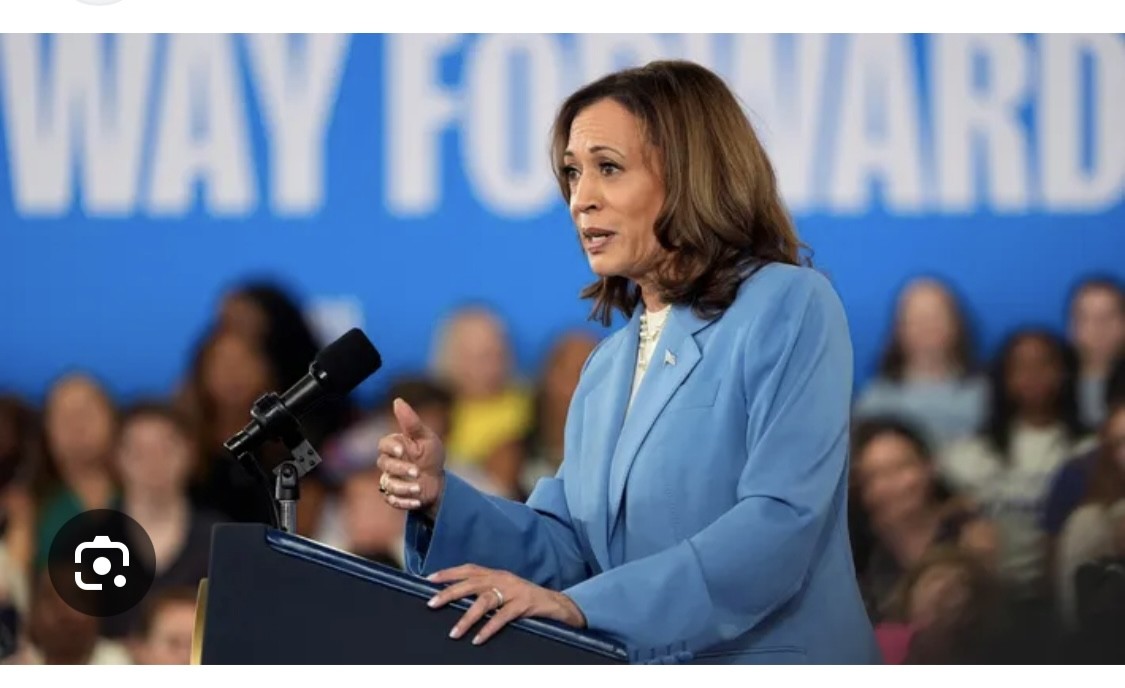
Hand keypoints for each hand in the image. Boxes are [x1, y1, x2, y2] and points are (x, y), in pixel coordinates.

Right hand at [376, 398, 445, 519]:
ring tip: (418, 488)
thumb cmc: (431, 455)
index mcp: (395, 446)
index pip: (383, 444)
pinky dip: (404, 501)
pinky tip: (416, 500)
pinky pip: (392, 499)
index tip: (402, 450)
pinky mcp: (393, 496)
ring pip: (387, 484)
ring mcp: (390, 479)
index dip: (391, 448)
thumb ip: (411, 422)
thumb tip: (397, 401)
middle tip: (417, 472)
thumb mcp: (426, 438)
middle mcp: (389, 463)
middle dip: (400, 469)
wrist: (438, 481)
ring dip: (403, 487)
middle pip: (384, 464)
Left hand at [425, 564, 585, 644]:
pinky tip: (477, 639)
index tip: (429, 579)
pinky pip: (502, 617)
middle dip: (449, 593)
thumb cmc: (525, 598)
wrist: (555, 603)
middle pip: (471, 583)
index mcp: (496, 573)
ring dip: (467, 617)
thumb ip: (485, 590)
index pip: (468, 569)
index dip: (449, 573)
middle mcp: (502, 578)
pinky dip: (488, 629)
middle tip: (432, 603)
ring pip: (485, 601)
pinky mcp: (523, 605)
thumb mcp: (504, 589)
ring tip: (454, 632)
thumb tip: (457, 597)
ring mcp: (513, 591)